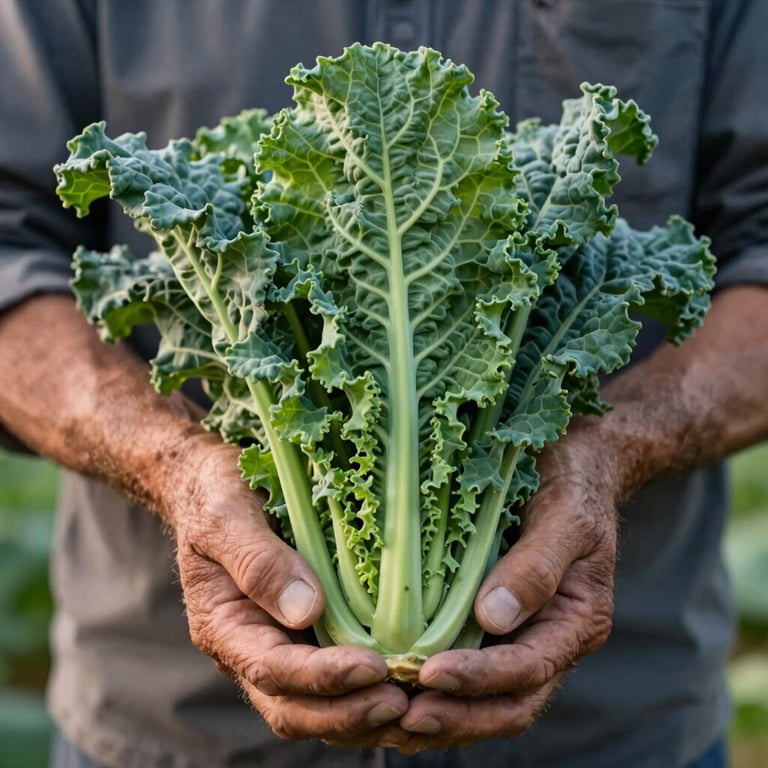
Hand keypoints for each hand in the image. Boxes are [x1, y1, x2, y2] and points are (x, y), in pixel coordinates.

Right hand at [169, 436, 410, 746]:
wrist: (217, 486)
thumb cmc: (218, 493)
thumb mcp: (226, 514)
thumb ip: (258, 561)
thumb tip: (306, 611)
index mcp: (224, 625)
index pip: (272, 670)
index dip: (323, 677)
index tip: (373, 668)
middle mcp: (252, 649)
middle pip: (296, 708)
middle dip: (349, 713)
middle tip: (404, 702)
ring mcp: (282, 648)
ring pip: (321, 708)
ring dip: (366, 715)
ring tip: (417, 704)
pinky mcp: (311, 638)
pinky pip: (339, 684)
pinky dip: (372, 694)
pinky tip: (412, 686)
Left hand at [396, 426, 617, 751]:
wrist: (572, 464)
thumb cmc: (571, 482)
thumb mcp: (566, 516)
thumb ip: (536, 566)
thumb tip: (493, 619)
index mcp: (576, 620)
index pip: (528, 669)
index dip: (480, 680)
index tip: (430, 674)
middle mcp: (550, 640)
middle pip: (509, 704)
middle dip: (458, 716)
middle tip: (404, 718)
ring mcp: (522, 637)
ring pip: (487, 702)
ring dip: (444, 717)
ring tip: (391, 722)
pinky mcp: (494, 626)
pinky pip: (470, 674)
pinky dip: (438, 693)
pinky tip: (398, 694)